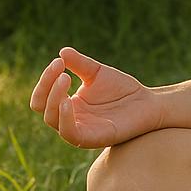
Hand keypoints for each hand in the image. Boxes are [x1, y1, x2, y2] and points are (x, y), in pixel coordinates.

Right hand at [27, 46, 163, 148]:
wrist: (148, 103)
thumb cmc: (122, 90)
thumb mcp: (97, 73)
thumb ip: (79, 64)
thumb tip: (61, 52)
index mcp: (68, 104)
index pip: (42, 96)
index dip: (45, 80)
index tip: (58, 62)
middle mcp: (69, 119)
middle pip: (42, 107)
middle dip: (47, 86)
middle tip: (62, 70)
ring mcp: (79, 130)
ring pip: (52, 119)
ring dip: (54, 98)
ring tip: (65, 79)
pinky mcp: (91, 138)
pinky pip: (70, 134)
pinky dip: (64, 119)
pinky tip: (68, 102)